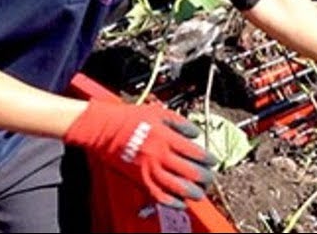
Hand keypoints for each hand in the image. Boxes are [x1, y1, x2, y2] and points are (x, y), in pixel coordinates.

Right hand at [62, 100, 215, 208]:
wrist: (103, 129)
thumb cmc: (129, 118)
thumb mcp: (159, 112)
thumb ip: (180, 123)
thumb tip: (196, 133)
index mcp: (167, 138)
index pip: (195, 153)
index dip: (207, 159)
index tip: (213, 162)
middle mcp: (160, 156)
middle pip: (189, 172)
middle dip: (204, 178)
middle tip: (209, 179)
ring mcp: (149, 170)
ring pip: (176, 187)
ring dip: (191, 192)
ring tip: (200, 194)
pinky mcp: (138, 179)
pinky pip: (157, 195)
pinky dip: (170, 201)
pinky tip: (180, 203)